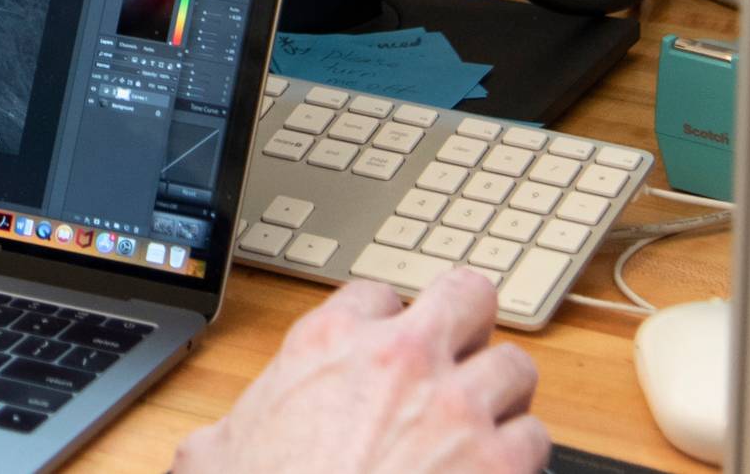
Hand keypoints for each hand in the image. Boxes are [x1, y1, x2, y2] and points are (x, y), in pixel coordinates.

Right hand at [174, 273, 547, 473]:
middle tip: (458, 358)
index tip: (384, 351)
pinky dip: (519, 457)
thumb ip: (227, 433)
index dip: (383, 324)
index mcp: (329, 344)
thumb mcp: (214, 455)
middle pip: (466, 295)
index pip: (376, 294)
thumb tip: (215, 448)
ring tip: (483, 426)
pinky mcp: (500, 462)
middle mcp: (402, 359)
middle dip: (466, 325)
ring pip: (514, 366)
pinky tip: (495, 472)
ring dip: (500, 397)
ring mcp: (457, 408)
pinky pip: (535, 436)